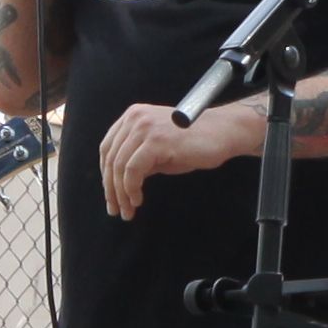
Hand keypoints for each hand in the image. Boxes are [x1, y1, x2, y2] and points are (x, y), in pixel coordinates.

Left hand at [101, 94, 265, 220]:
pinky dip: (131, 189)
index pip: (107, 148)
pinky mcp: (155, 141)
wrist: (222, 133)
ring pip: (119, 167)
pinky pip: (132, 171)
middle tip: (116, 210)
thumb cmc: (194, 142)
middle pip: (110, 159)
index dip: (106, 175)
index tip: (111, 196)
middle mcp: (135, 118)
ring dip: (120, 194)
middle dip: (111, 189)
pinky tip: (138, 200)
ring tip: (128, 210)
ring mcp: (144, 128)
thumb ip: (138, 159)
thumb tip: (119, 183)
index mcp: (133, 116)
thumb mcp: (158, 149)